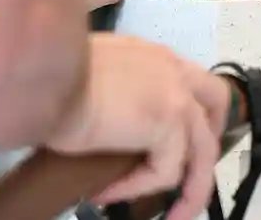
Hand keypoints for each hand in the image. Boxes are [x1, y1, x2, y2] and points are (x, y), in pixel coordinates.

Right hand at [45, 34, 228, 219]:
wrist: (44, 78)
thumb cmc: (52, 76)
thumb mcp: (92, 76)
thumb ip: (116, 90)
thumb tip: (110, 119)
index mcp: (154, 56)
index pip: (190, 79)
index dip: (193, 108)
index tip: (181, 134)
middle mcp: (172, 70)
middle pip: (216, 104)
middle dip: (211, 137)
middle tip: (195, 172)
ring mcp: (176, 96)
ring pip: (202, 149)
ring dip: (190, 188)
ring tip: (173, 214)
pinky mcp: (168, 125)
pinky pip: (165, 171)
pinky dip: (137, 188)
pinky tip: (104, 193)